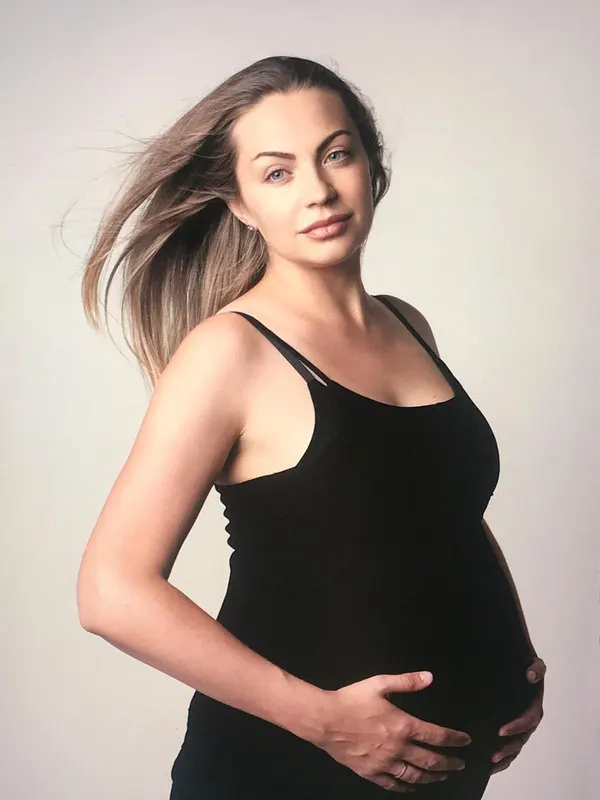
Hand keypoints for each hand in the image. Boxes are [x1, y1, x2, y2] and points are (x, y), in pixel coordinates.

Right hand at [315, 671, 471, 792]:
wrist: (325, 719)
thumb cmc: (352, 700)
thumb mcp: (379, 683)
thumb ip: (406, 681)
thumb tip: (429, 677)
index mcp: (402, 725)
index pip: (436, 736)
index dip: (454, 739)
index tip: (465, 741)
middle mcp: (398, 748)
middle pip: (431, 760)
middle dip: (449, 763)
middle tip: (460, 765)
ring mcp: (385, 763)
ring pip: (415, 776)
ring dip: (432, 777)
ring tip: (442, 776)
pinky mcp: (371, 772)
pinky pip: (393, 784)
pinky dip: (407, 787)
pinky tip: (413, 786)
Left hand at [490, 656, 545, 774]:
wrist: (515, 665)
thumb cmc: (525, 665)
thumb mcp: (534, 663)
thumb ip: (536, 668)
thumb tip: (531, 676)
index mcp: (534, 706)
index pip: (528, 721)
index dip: (516, 727)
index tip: (501, 731)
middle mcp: (529, 720)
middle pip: (521, 739)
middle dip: (508, 748)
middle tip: (493, 755)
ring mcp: (520, 727)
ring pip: (516, 747)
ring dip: (505, 757)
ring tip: (490, 763)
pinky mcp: (511, 730)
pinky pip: (510, 747)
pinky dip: (504, 758)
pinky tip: (490, 766)